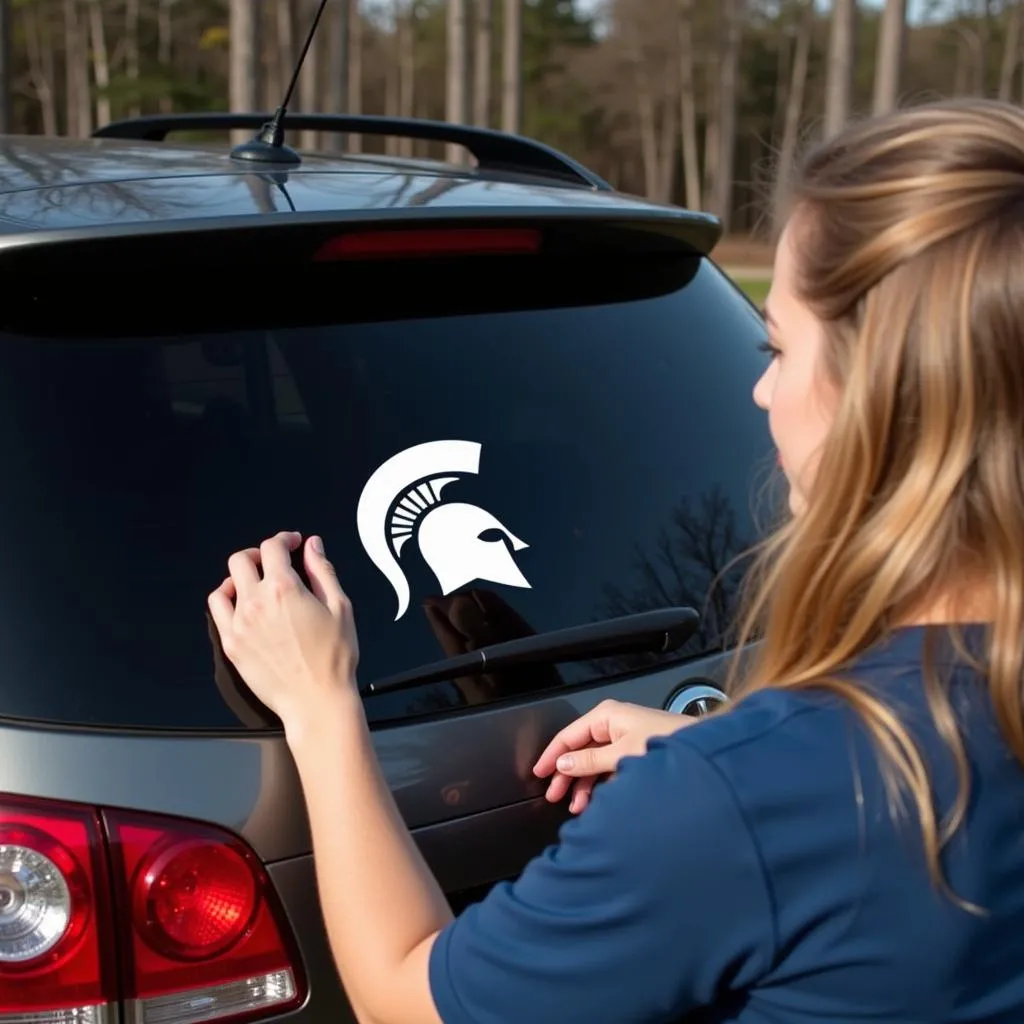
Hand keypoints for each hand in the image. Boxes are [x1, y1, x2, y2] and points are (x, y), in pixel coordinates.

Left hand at [207, 531, 359, 735]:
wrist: (316, 700)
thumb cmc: (333, 659)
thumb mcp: (340, 606)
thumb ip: (322, 571)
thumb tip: (312, 546)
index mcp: (285, 588)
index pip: (272, 547)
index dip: (284, 539)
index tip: (293, 543)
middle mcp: (256, 602)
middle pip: (241, 560)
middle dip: (259, 554)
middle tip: (274, 560)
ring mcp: (239, 624)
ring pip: (225, 585)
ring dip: (240, 577)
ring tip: (256, 584)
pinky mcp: (231, 644)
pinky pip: (217, 611)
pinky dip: (226, 600)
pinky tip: (243, 606)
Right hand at [532, 699, 694, 813]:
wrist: (705, 754)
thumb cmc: (668, 743)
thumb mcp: (622, 754)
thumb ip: (589, 761)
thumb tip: (564, 765)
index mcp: (606, 716)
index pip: (568, 735)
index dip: (551, 756)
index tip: (538, 773)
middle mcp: (614, 724)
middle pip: (579, 750)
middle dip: (567, 775)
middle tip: (554, 795)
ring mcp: (625, 739)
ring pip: (594, 763)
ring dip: (584, 785)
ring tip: (578, 807)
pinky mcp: (636, 753)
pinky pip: (610, 769)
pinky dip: (601, 785)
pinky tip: (597, 802)